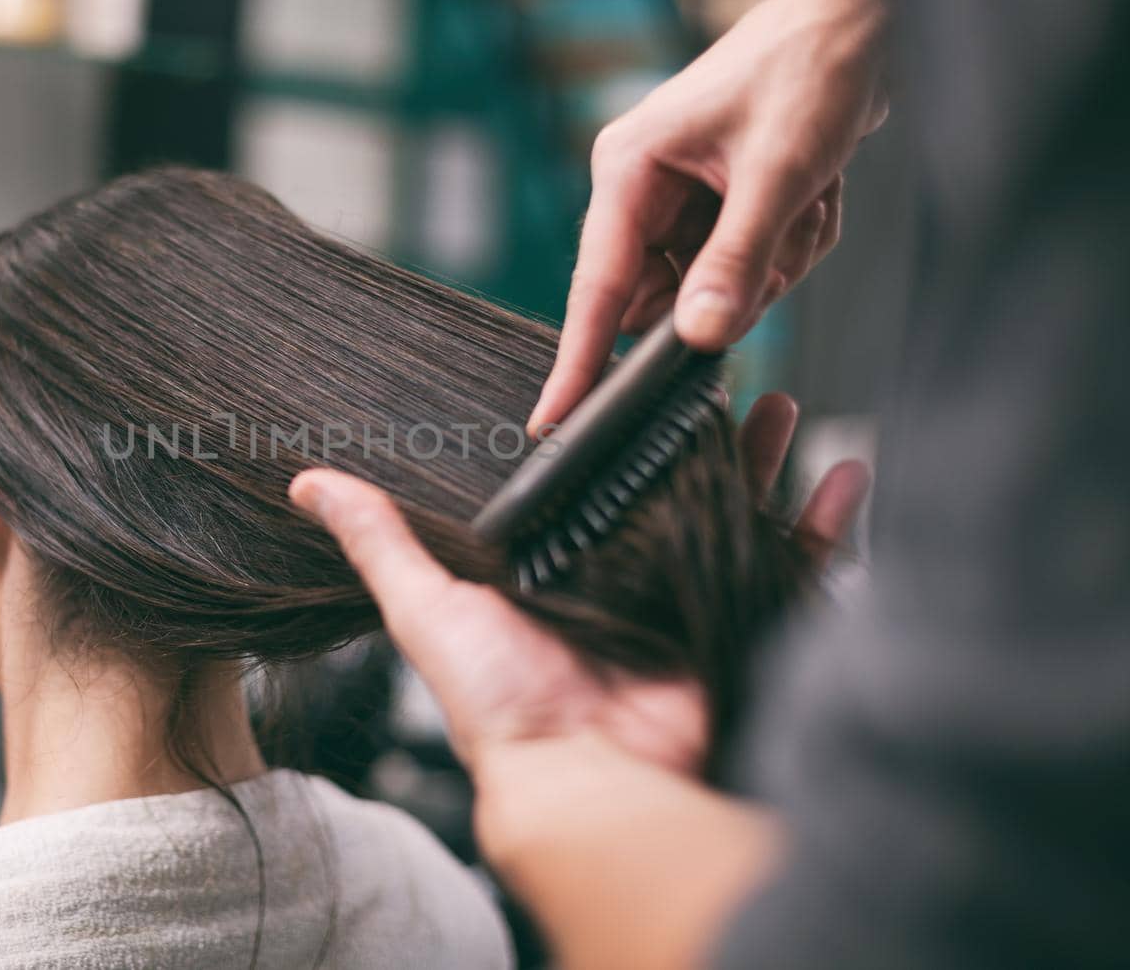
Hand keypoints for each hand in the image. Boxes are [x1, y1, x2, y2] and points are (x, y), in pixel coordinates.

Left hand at [290, 393, 869, 776]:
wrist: (583, 778)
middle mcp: (630, 579)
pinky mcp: (740, 626)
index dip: (620, 432)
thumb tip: (306, 484)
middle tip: (722, 373)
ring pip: (739, 513)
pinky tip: (845, 472)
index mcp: (564, 566)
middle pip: (678, 487)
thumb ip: (381, 543)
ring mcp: (689, 602)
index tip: (637, 376)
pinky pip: (792, 566)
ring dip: (765, 459)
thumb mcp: (427, 606)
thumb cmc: (500, 701)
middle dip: (704, 432)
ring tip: (782, 402)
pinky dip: (823, 521)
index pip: (599, 482)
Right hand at [529, 0, 897, 433]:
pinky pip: (748, 269)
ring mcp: (679, 202)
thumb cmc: (810, 65)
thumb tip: (701, 338)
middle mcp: (642, 190)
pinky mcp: (716, 209)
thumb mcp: (780, 168)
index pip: (596, 286)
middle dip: (738, 285)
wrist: (863, 21)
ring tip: (808, 198)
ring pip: (714, 290)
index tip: (556, 420)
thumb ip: (738, 260)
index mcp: (628, 169)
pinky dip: (792, 245)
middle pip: (666, 298)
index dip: (579, 360)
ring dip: (776, 261)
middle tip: (784, 238)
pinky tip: (813, 195)